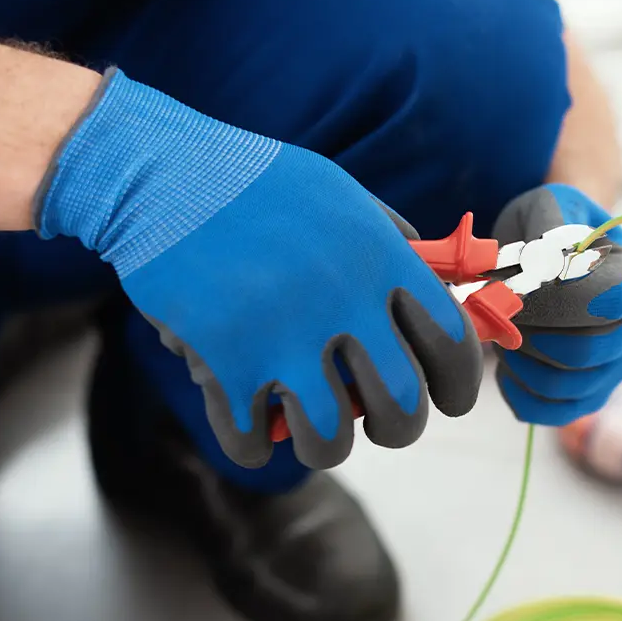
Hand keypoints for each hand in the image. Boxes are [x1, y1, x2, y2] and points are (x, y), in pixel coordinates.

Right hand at [36, 69, 481, 469]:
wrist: (161, 174)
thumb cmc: (260, 185)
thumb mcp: (344, 195)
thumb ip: (393, 244)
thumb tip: (442, 290)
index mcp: (381, 259)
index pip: (452, 342)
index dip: (460, 384)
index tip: (451, 401)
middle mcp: (343, 301)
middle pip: (401, 408)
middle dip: (398, 429)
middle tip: (383, 423)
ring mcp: (284, 337)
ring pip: (331, 442)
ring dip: (327, 445)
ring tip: (314, 428)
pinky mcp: (226, 364)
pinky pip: (252, 445)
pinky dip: (252, 445)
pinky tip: (250, 423)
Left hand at [491, 184, 621, 424]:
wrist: (556, 250)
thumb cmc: (552, 224)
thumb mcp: (549, 205)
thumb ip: (548, 228)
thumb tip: (542, 272)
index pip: (609, 301)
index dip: (556, 298)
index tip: (522, 281)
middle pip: (585, 351)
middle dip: (530, 333)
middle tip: (502, 311)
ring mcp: (620, 366)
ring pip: (567, 386)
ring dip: (521, 364)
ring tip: (503, 334)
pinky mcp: (593, 393)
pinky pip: (556, 413)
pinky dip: (521, 396)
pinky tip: (506, 369)